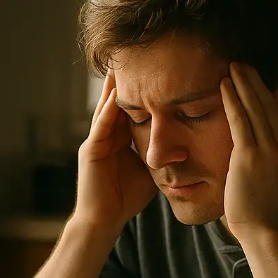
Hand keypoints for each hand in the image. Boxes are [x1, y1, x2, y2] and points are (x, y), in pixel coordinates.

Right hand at [72, 72, 156, 231]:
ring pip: (107, 109)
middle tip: (135, 57)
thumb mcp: (150, 171)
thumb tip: (186, 147)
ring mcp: (96, 142)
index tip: (154, 71)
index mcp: (119, 139)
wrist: (105, 220)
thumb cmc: (125, 199)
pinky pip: (101, 127)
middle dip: (125, 82)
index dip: (140, 91)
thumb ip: (161, 156)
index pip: (131, 108)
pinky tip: (116, 95)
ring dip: (114, 88)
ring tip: (121, 66)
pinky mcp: (91, 151)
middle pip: (117, 102)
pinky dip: (108, 111)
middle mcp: (106, 136)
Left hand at [220, 62, 277, 241]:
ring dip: (242, 83)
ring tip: (232, 66)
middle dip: (254, 80)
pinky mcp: (250, 156)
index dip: (264, 90)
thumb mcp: (273, 171)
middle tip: (241, 62)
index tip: (252, 75)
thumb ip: (269, 151)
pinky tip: (224, 85)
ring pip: (254, 106)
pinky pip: (239, 120)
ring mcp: (270, 149)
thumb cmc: (260, 203)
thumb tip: (257, 136)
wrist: (262, 228)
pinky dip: (231, 99)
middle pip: (268, 103)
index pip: (277, 110)